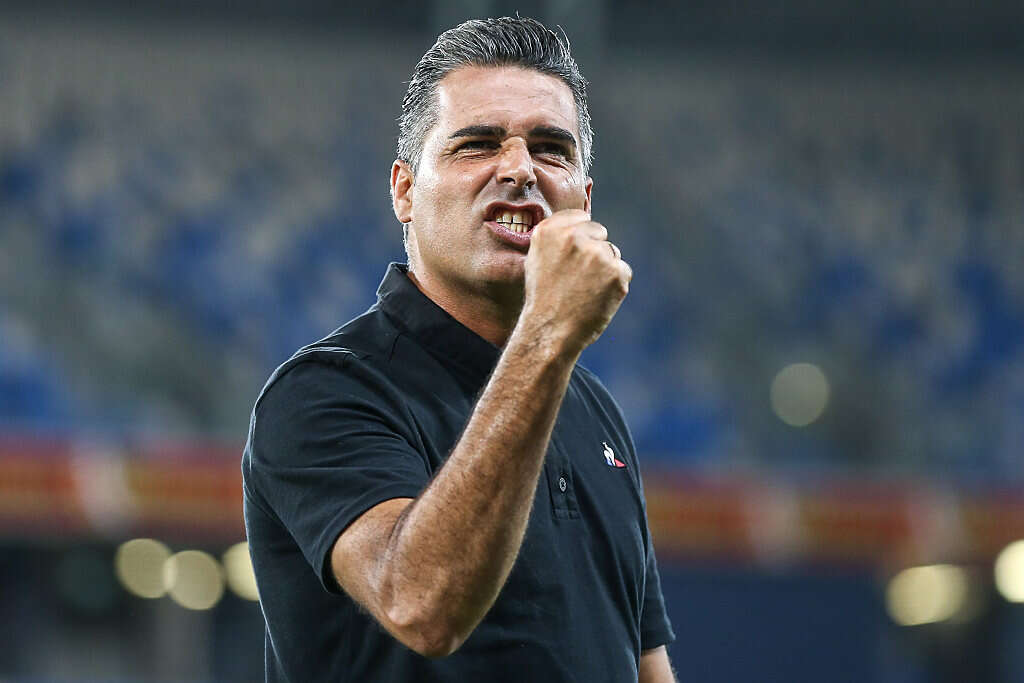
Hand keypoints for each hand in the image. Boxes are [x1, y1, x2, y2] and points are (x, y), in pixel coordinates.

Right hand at [520, 209, 631, 354]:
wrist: (551, 331)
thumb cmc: (543, 299)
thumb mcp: (537, 260)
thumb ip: (558, 237)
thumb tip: (583, 223)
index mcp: (550, 230)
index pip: (581, 218)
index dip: (581, 236)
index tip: (576, 254)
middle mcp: (574, 236)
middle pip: (599, 234)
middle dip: (594, 251)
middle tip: (579, 278)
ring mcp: (597, 253)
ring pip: (612, 253)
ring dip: (605, 269)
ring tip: (585, 291)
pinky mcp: (616, 271)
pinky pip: (623, 271)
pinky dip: (615, 286)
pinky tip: (597, 298)